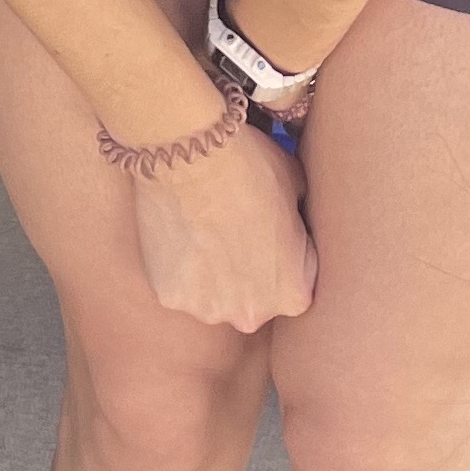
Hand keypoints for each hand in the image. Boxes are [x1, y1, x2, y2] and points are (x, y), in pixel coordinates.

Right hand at [129, 124, 313, 332]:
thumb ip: (299, 219)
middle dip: (248, 270)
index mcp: (293, 294)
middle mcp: (252, 314)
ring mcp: (207, 310)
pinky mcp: (170, 297)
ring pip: (214, 296)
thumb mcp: (296, 187)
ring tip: (204, 229)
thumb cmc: (249, 167)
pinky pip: (180, 285)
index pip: (296, 280)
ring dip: (211, 273)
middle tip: (234, 229)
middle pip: (254, 297)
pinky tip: (181, 233)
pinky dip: (180, 266)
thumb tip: (292, 219)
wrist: (190, 156)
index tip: (269, 228)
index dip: (284, 251)